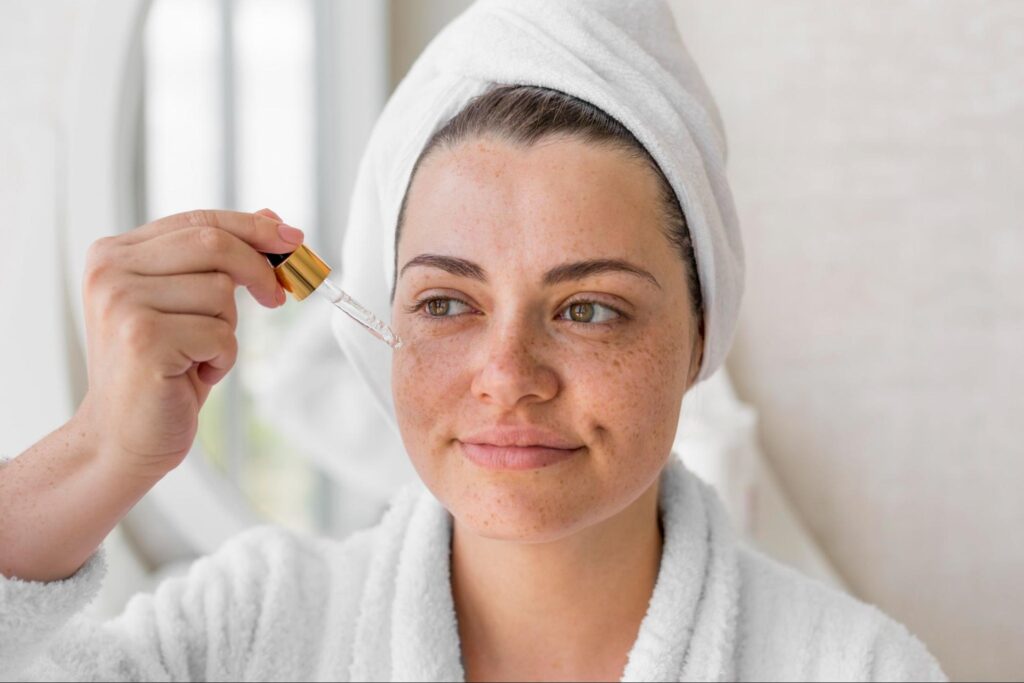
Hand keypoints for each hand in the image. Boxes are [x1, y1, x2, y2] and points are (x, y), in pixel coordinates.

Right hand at [77, 208, 301, 474]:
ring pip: (220, 291)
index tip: (293, 240)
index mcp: (115, 254)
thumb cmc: (161, 370)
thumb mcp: (190, 305)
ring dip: (226, 329)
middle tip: (276, 297)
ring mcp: (123, 303)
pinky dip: (222, 359)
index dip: (253, 228)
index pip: (198, 220)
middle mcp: (110, 271)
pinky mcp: (144, 339)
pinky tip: (192, 375)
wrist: (122, 436)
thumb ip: (218, 259)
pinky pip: (220, 333)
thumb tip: (271, 217)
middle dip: (258, 269)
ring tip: (198, 354)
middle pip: (213, 243)